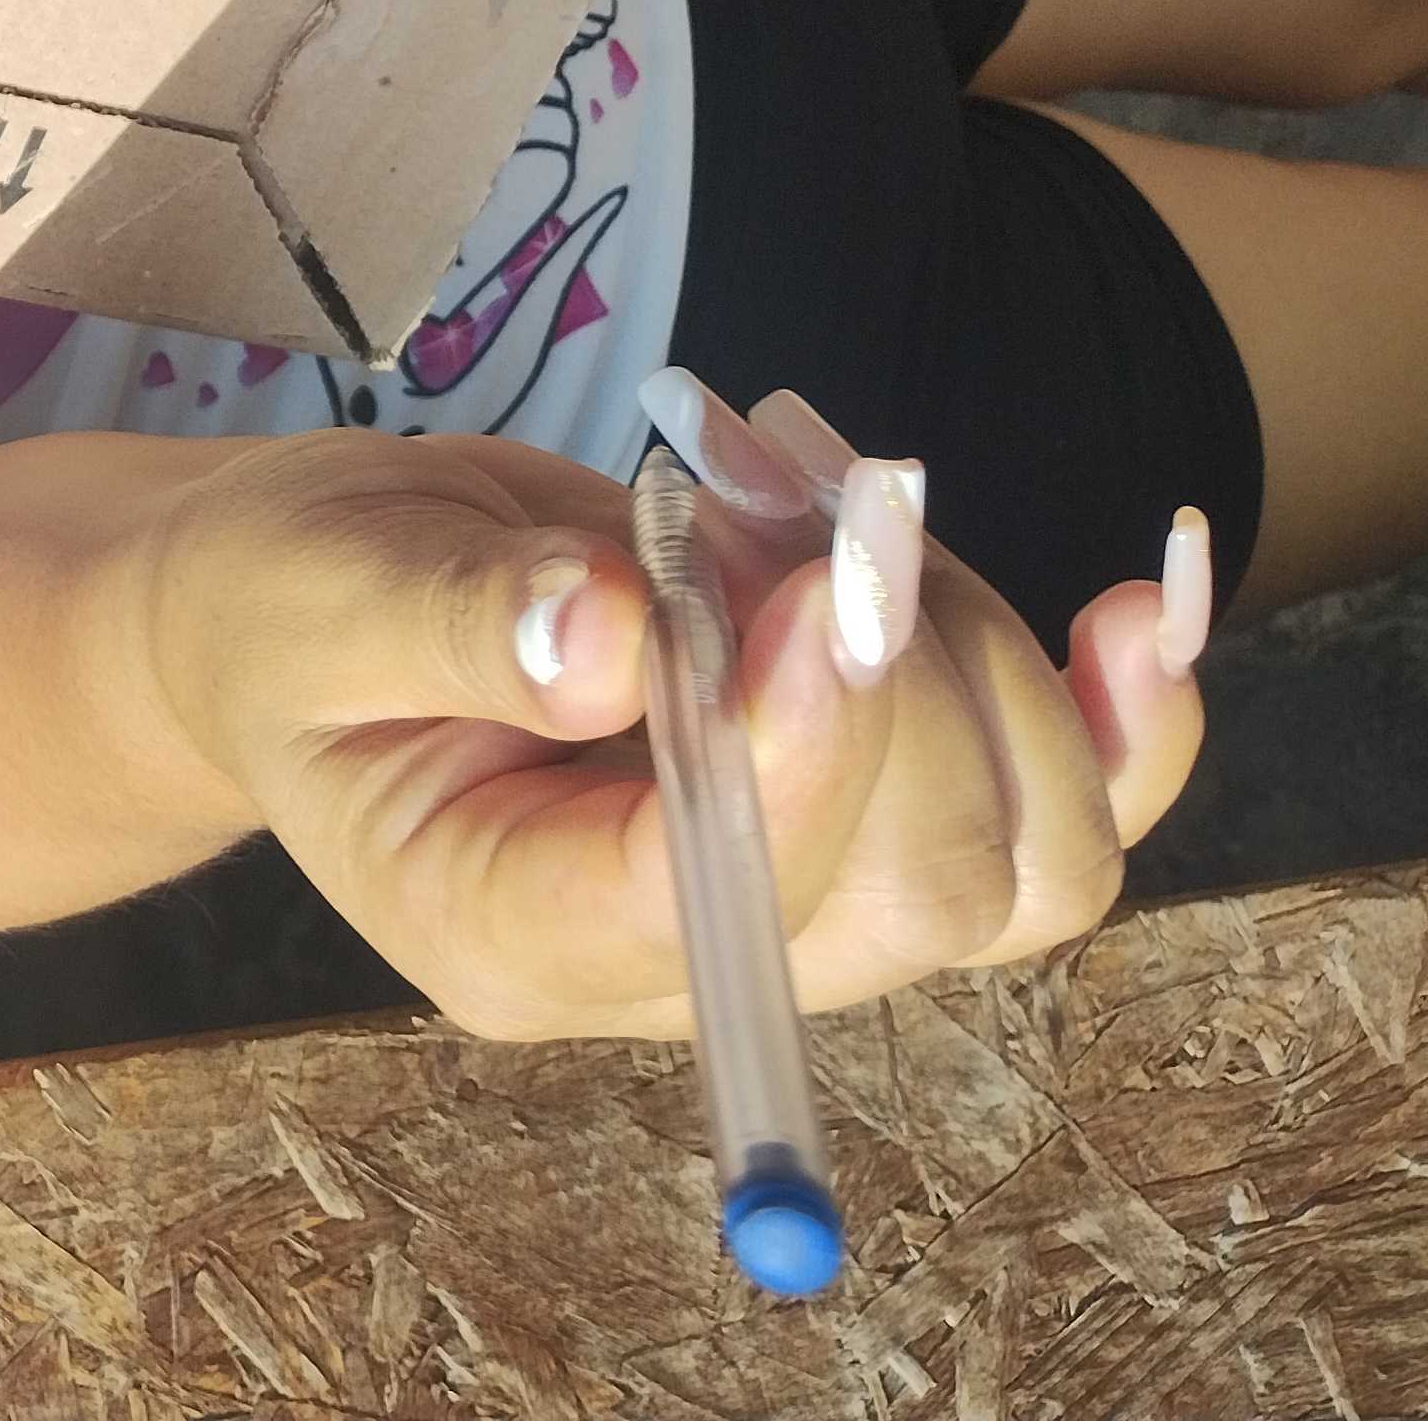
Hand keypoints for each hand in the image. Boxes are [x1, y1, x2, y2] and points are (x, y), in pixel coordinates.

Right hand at [143, 404, 1208, 1042]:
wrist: (307, 603)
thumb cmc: (281, 603)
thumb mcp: (314, 589)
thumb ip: (450, 621)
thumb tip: (611, 633)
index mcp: (510, 934)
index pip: (721, 902)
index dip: (807, 746)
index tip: (823, 564)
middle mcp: (675, 963)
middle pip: (917, 891)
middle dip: (905, 659)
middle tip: (781, 465)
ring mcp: (791, 901)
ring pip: (1022, 849)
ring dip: (968, 635)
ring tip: (803, 475)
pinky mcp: (867, 817)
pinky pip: (1071, 817)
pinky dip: (1130, 712)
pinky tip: (1145, 601)